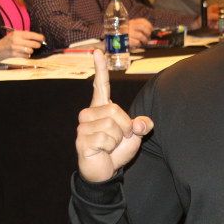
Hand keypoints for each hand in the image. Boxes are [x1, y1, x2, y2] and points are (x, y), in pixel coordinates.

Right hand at [0, 30, 43, 59]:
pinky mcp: (15, 55)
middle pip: (34, 44)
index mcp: (17, 33)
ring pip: (31, 51)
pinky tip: (23, 54)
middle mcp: (17, 40)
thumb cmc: (7, 42)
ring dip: (31, 51)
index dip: (40, 37)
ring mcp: (15, 48)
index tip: (43, 39)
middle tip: (37, 45)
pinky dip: (26, 56)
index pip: (32, 35)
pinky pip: (26, 56)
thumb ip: (25, 36)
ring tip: (27, 49)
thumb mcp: (14, 35)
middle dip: (37, 45)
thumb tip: (38, 38)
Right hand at [75, 50, 153, 182]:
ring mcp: (83, 127)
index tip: (98, 52)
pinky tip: (103, 151)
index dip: (100, 69)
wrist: (104, 171)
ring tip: (109, 145)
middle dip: (125, 128)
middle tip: (119, 138)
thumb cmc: (117, 150)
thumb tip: (141, 124)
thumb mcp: (135, 136)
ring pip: (112, 126)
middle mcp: (89, 113)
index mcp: (102, 108)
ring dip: (118, 139)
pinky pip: (105, 138)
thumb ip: (141, 126)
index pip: (101, 85)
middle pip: (115, 110)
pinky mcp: (82, 140)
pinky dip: (111, 147)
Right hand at [127, 18, 152, 47]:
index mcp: (131, 22)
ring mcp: (128, 33)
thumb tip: (151, 31)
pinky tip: (137, 44)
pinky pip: (137, 42)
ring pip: (141, 35)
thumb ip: (140, 28)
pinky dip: (139, 44)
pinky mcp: (127, 40)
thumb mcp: (132, 28)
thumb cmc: (127, 35)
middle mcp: (129, 26)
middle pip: (142, 27)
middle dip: (148, 32)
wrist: (116, 41)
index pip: (142, 21)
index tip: (151, 29)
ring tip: (144, 42)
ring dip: (144, 40)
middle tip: (148, 36)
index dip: (149, 25)